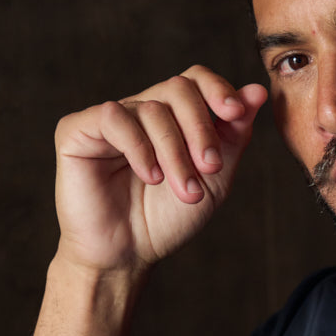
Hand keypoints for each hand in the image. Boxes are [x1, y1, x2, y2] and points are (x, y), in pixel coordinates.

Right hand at [53, 65, 267, 274]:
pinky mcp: (77, 130)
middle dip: (201, 128)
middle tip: (210, 168)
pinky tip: (149, 176)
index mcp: (173, 117)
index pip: (195, 80)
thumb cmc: (168, 219)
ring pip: (152, 109)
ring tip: (184, 190)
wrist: (128, 255)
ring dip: (175, 153)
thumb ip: (234, 134)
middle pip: (179, 88)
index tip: (236, 112)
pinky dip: (139, 147)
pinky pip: (114, 118)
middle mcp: (141, 110)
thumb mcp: (214, 177)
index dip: (217, 89)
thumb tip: (257, 91)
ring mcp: (110, 118)